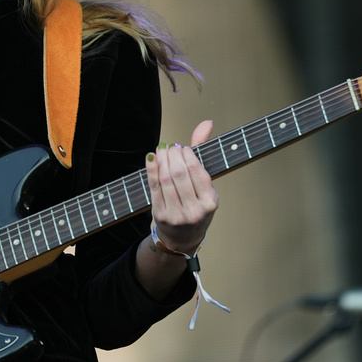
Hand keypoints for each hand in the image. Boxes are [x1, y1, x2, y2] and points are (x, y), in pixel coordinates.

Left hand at [146, 120, 218, 253]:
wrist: (182, 239)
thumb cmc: (196, 207)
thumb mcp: (206, 186)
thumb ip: (203, 153)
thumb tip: (207, 122)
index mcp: (210, 202)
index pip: (197, 171)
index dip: (188, 155)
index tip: (183, 148)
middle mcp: (195, 210)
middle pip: (180, 174)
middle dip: (173, 155)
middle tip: (171, 147)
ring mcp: (177, 214)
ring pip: (166, 179)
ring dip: (162, 159)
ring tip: (162, 150)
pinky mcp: (160, 215)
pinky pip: (153, 187)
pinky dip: (151, 169)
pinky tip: (151, 157)